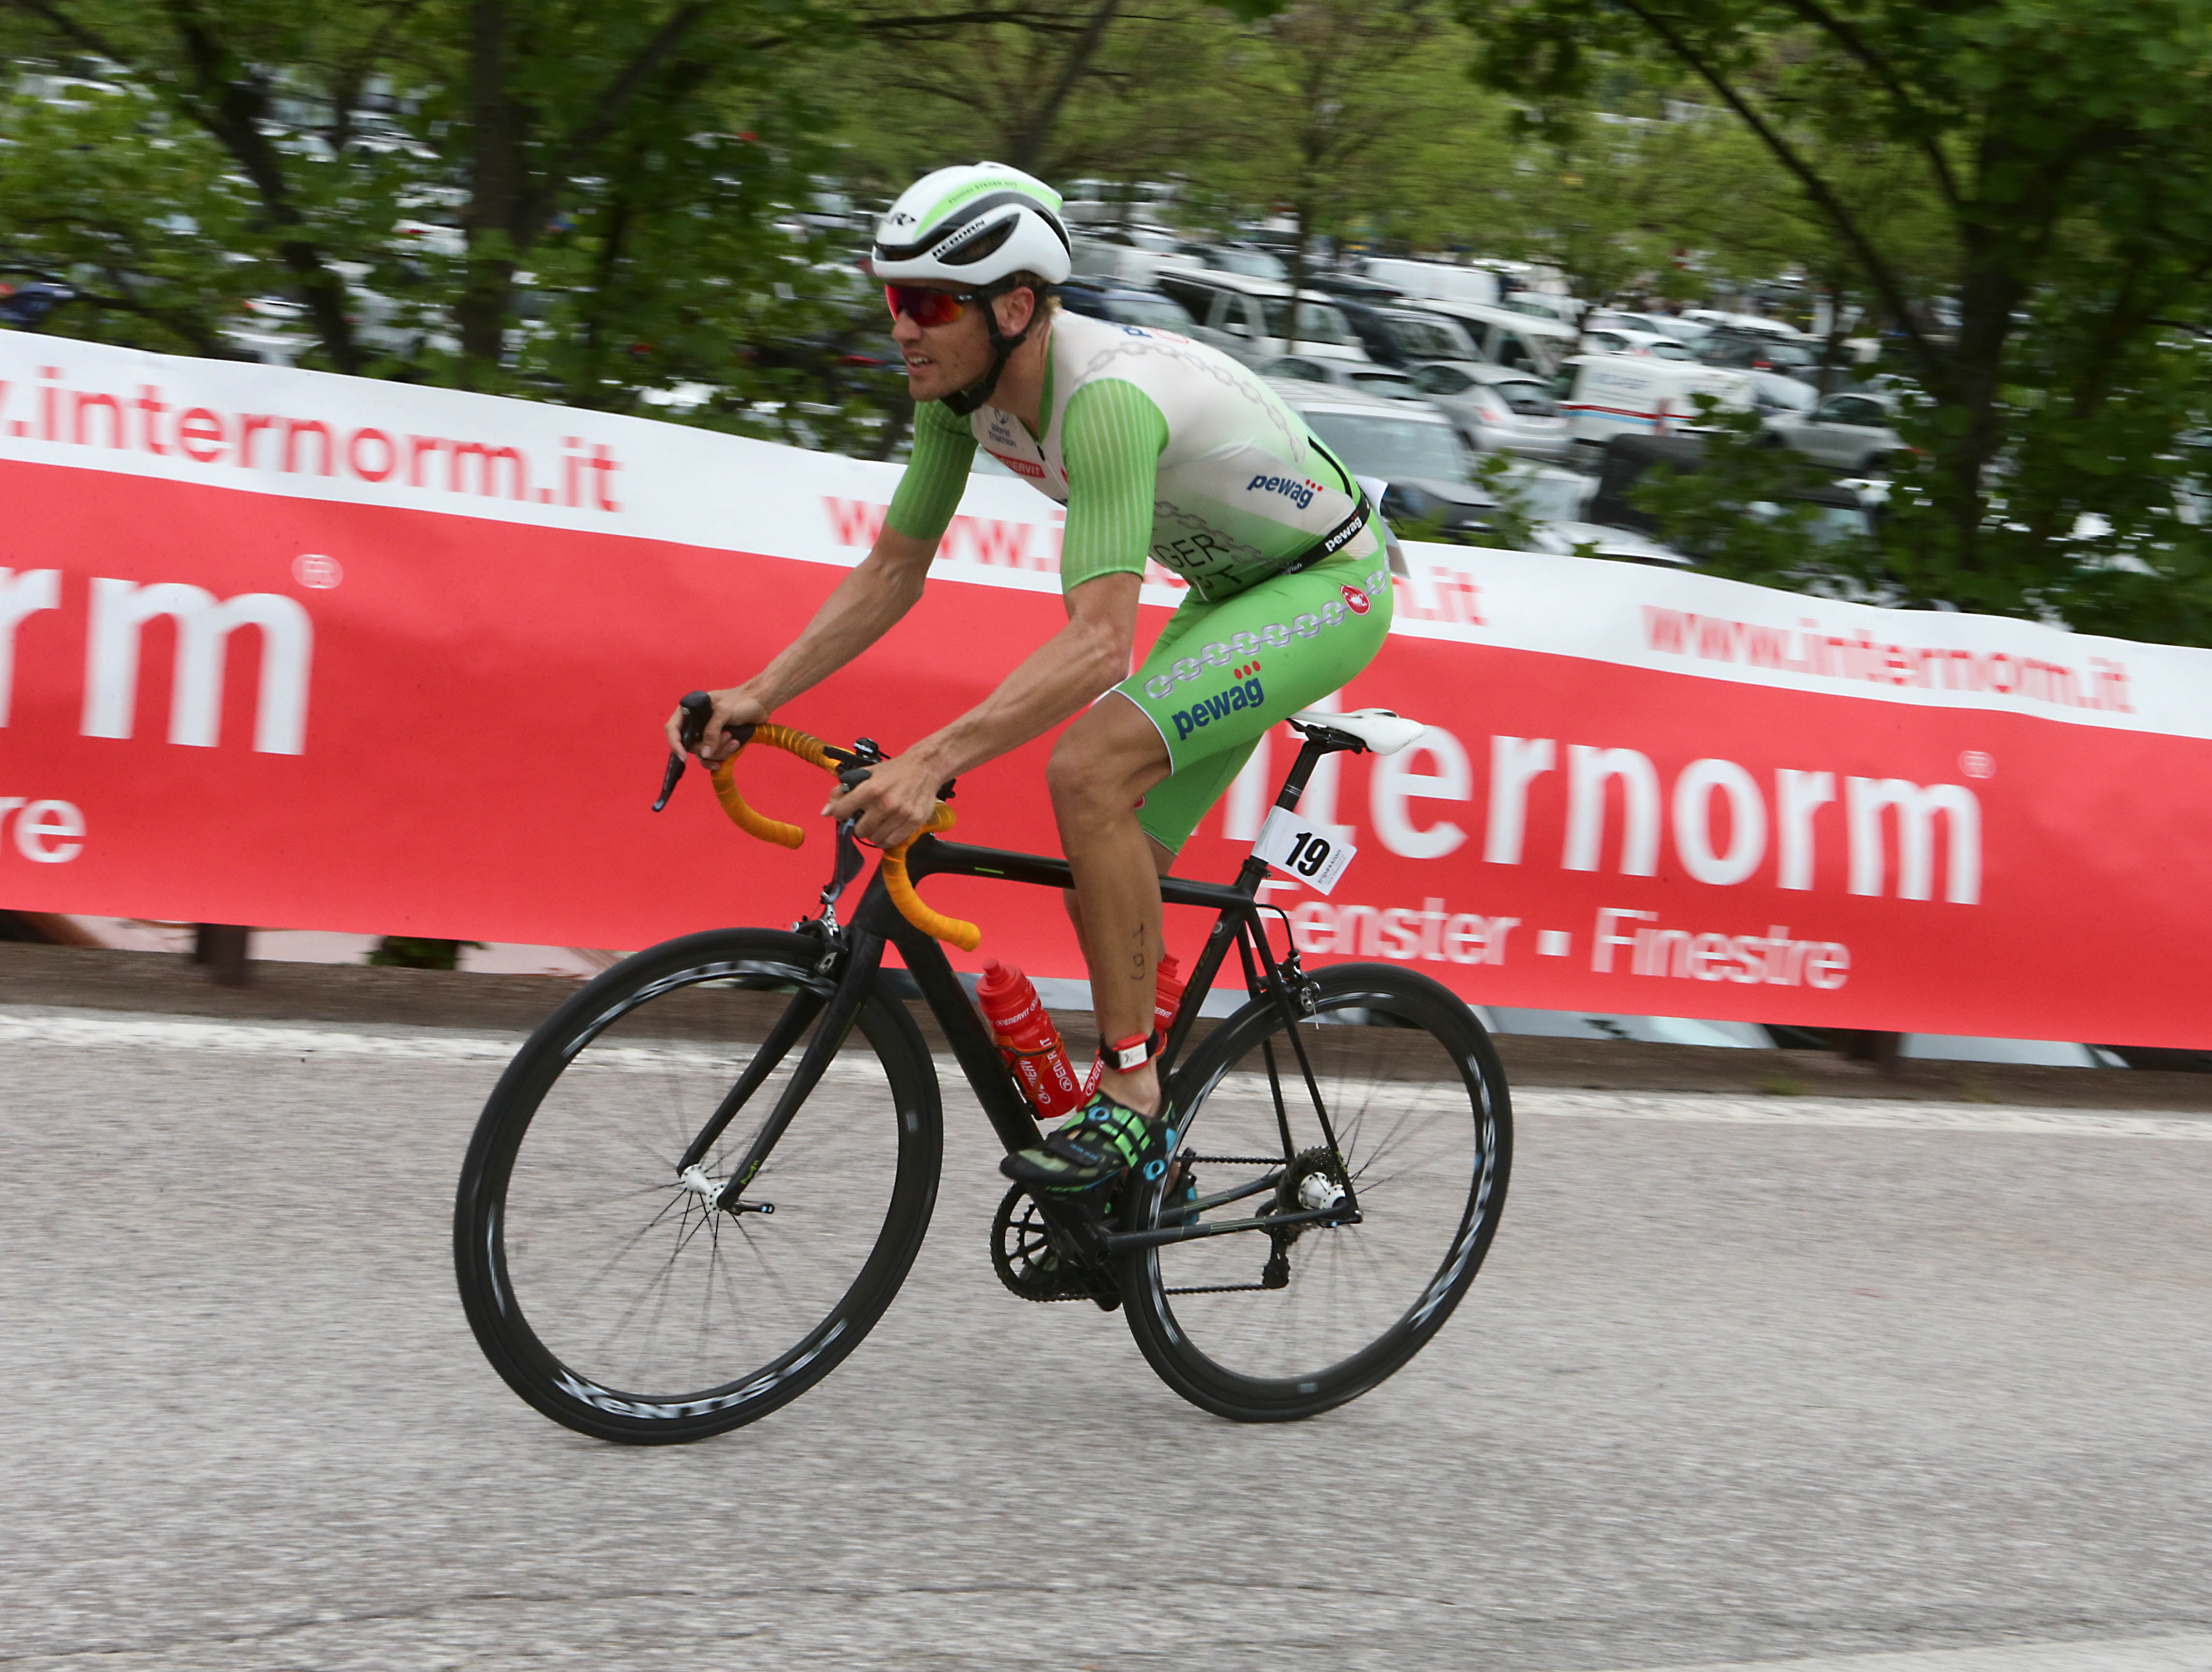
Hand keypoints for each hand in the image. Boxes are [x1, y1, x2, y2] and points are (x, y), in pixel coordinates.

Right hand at [665, 686, 767, 764]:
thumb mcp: (724, 712)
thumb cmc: (741, 701)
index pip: (673, 729)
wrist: (760, 703)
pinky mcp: (717, 741)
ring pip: (703, 753)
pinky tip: (734, 746)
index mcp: (691, 710)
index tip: (684, 757)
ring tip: (734, 740)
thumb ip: (712, 731)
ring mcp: (706, 733)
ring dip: (719, 751)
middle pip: (690, 745)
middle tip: (728, 736)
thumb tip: (705, 753)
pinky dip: (722, 755)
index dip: (675, 744)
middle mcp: (696, 723)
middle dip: (709, 747)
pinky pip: (713, 756)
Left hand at [824, 749, 945, 849]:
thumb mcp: (866, 774)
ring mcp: (901, 814)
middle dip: (858, 826)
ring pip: (875, 839)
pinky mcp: (913, 822)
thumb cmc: (895, 771)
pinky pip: (891, 842)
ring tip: (877, 823)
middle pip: (859, 831)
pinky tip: (887, 829)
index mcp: (871, 789)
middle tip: (865, 818)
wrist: (925, 767)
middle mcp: (886, 803)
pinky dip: (886, 839)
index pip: (842, 812)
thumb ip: (843, 791)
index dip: (840, 814)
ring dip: (873, 833)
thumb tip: (825, 812)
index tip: (845, 813)